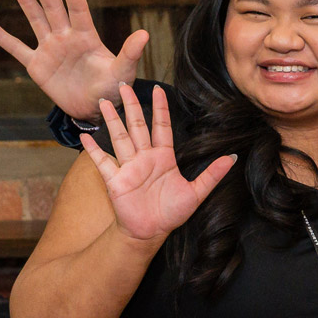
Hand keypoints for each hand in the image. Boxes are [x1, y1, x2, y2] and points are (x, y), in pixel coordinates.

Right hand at [0, 0, 146, 121]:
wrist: (95, 109)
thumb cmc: (113, 88)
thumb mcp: (123, 72)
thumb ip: (130, 53)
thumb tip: (145, 34)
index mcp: (87, 37)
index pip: (78, 9)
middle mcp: (67, 38)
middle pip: (53, 8)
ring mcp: (50, 49)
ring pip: (35, 20)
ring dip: (26, 2)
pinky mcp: (36, 66)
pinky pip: (16, 49)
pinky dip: (2, 37)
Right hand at [80, 84, 235, 241]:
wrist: (150, 232)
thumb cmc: (171, 213)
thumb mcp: (196, 192)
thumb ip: (212, 174)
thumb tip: (233, 158)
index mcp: (164, 157)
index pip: (162, 126)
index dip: (161, 107)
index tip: (158, 88)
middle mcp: (145, 158)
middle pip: (137, 125)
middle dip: (132, 105)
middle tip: (124, 85)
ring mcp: (128, 167)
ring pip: (119, 137)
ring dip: (112, 120)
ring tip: (104, 101)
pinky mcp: (115, 180)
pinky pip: (102, 162)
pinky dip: (94, 150)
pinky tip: (85, 136)